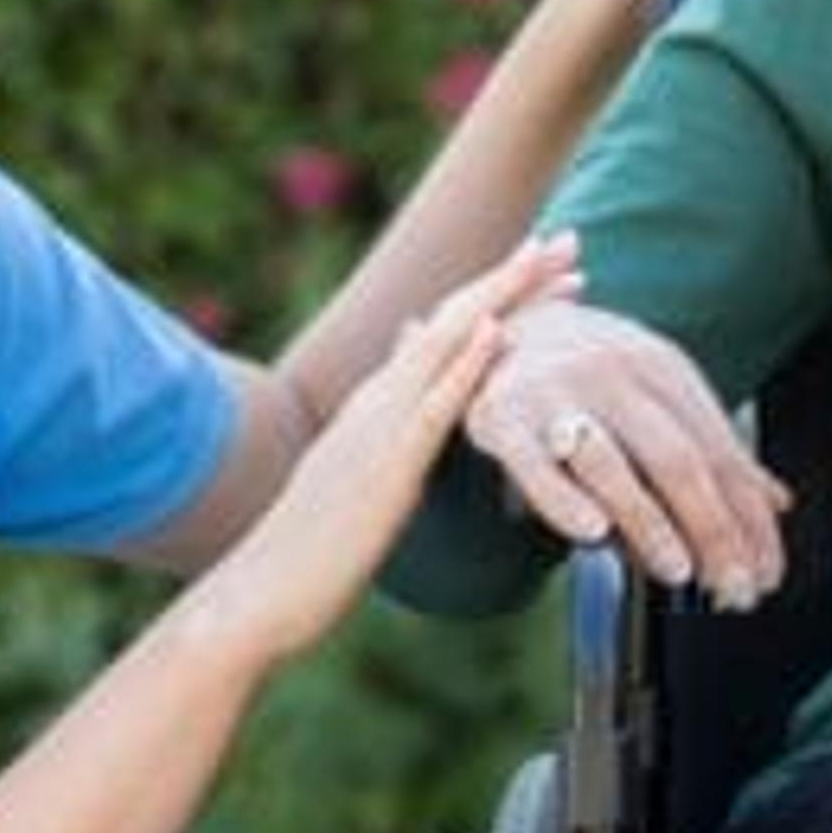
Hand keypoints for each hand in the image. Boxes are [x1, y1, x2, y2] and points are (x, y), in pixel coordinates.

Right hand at [204, 237, 578, 660]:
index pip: (447, 332)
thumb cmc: (313, 552)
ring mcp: (380, 426)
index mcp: (378, 404)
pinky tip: (500, 333)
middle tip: (570, 240)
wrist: (261, 592)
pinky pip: (433, 407)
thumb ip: (390, 439)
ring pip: (448, 343)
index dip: (499, 294)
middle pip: (456, 319)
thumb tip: (414, 421)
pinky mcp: (387, 466)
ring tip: (551, 260)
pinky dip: (467, 365)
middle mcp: (379, 398)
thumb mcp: (361, 480)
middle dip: (515, 276)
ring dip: (502, 296)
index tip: (547, 266)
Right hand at [461, 296, 790, 606]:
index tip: (766, 571)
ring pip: (611, 465)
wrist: (500, 318)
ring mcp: (555, 393)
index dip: (748, 518)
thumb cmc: (591, 369)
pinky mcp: (501, 417)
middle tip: (735, 587)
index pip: (719, 451)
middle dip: (714, 529)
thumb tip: (776, 502)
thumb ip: (711, 446)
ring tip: (679, 572)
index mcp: (661, 367)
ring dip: (651, 524)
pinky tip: (592, 534)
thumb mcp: (656, 388)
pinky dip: (564, 501)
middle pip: (676, 458)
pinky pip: (535, 467)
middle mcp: (613, 372)